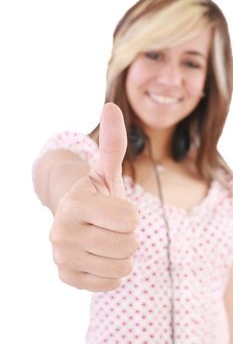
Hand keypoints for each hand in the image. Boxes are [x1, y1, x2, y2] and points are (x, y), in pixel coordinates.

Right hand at [49, 103, 137, 291]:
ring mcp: (62, 258)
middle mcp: (61, 232)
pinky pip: (112, 282)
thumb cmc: (98, 195)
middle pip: (129, 245)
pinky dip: (113, 271)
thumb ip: (113, 142)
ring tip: (105, 240)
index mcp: (73, 204)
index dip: (130, 214)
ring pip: (123, 267)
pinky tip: (99, 256)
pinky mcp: (67, 278)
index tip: (115, 209)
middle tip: (109, 226)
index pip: (130, 219)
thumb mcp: (106, 170)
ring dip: (121, 253)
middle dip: (127, 235)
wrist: (78, 220)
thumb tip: (111, 106)